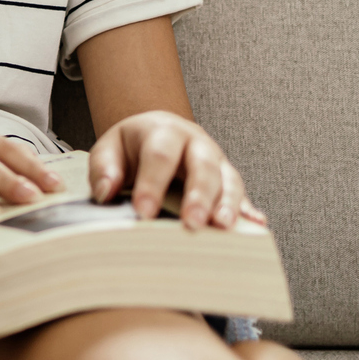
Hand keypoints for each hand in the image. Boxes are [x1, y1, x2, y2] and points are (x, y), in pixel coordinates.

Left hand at [86, 110, 263, 229]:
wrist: (155, 135)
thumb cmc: (130, 148)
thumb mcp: (108, 149)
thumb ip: (104, 168)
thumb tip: (106, 191)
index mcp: (163, 131)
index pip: (159, 156)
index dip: (152, 184)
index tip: (143, 212)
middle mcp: (196, 144)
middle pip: (203, 166)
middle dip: (199, 196)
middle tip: (193, 223)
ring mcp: (216, 161)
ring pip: (229, 180)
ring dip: (228, 204)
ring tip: (224, 227)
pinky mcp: (228, 181)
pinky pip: (242, 195)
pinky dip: (248, 211)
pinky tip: (255, 225)